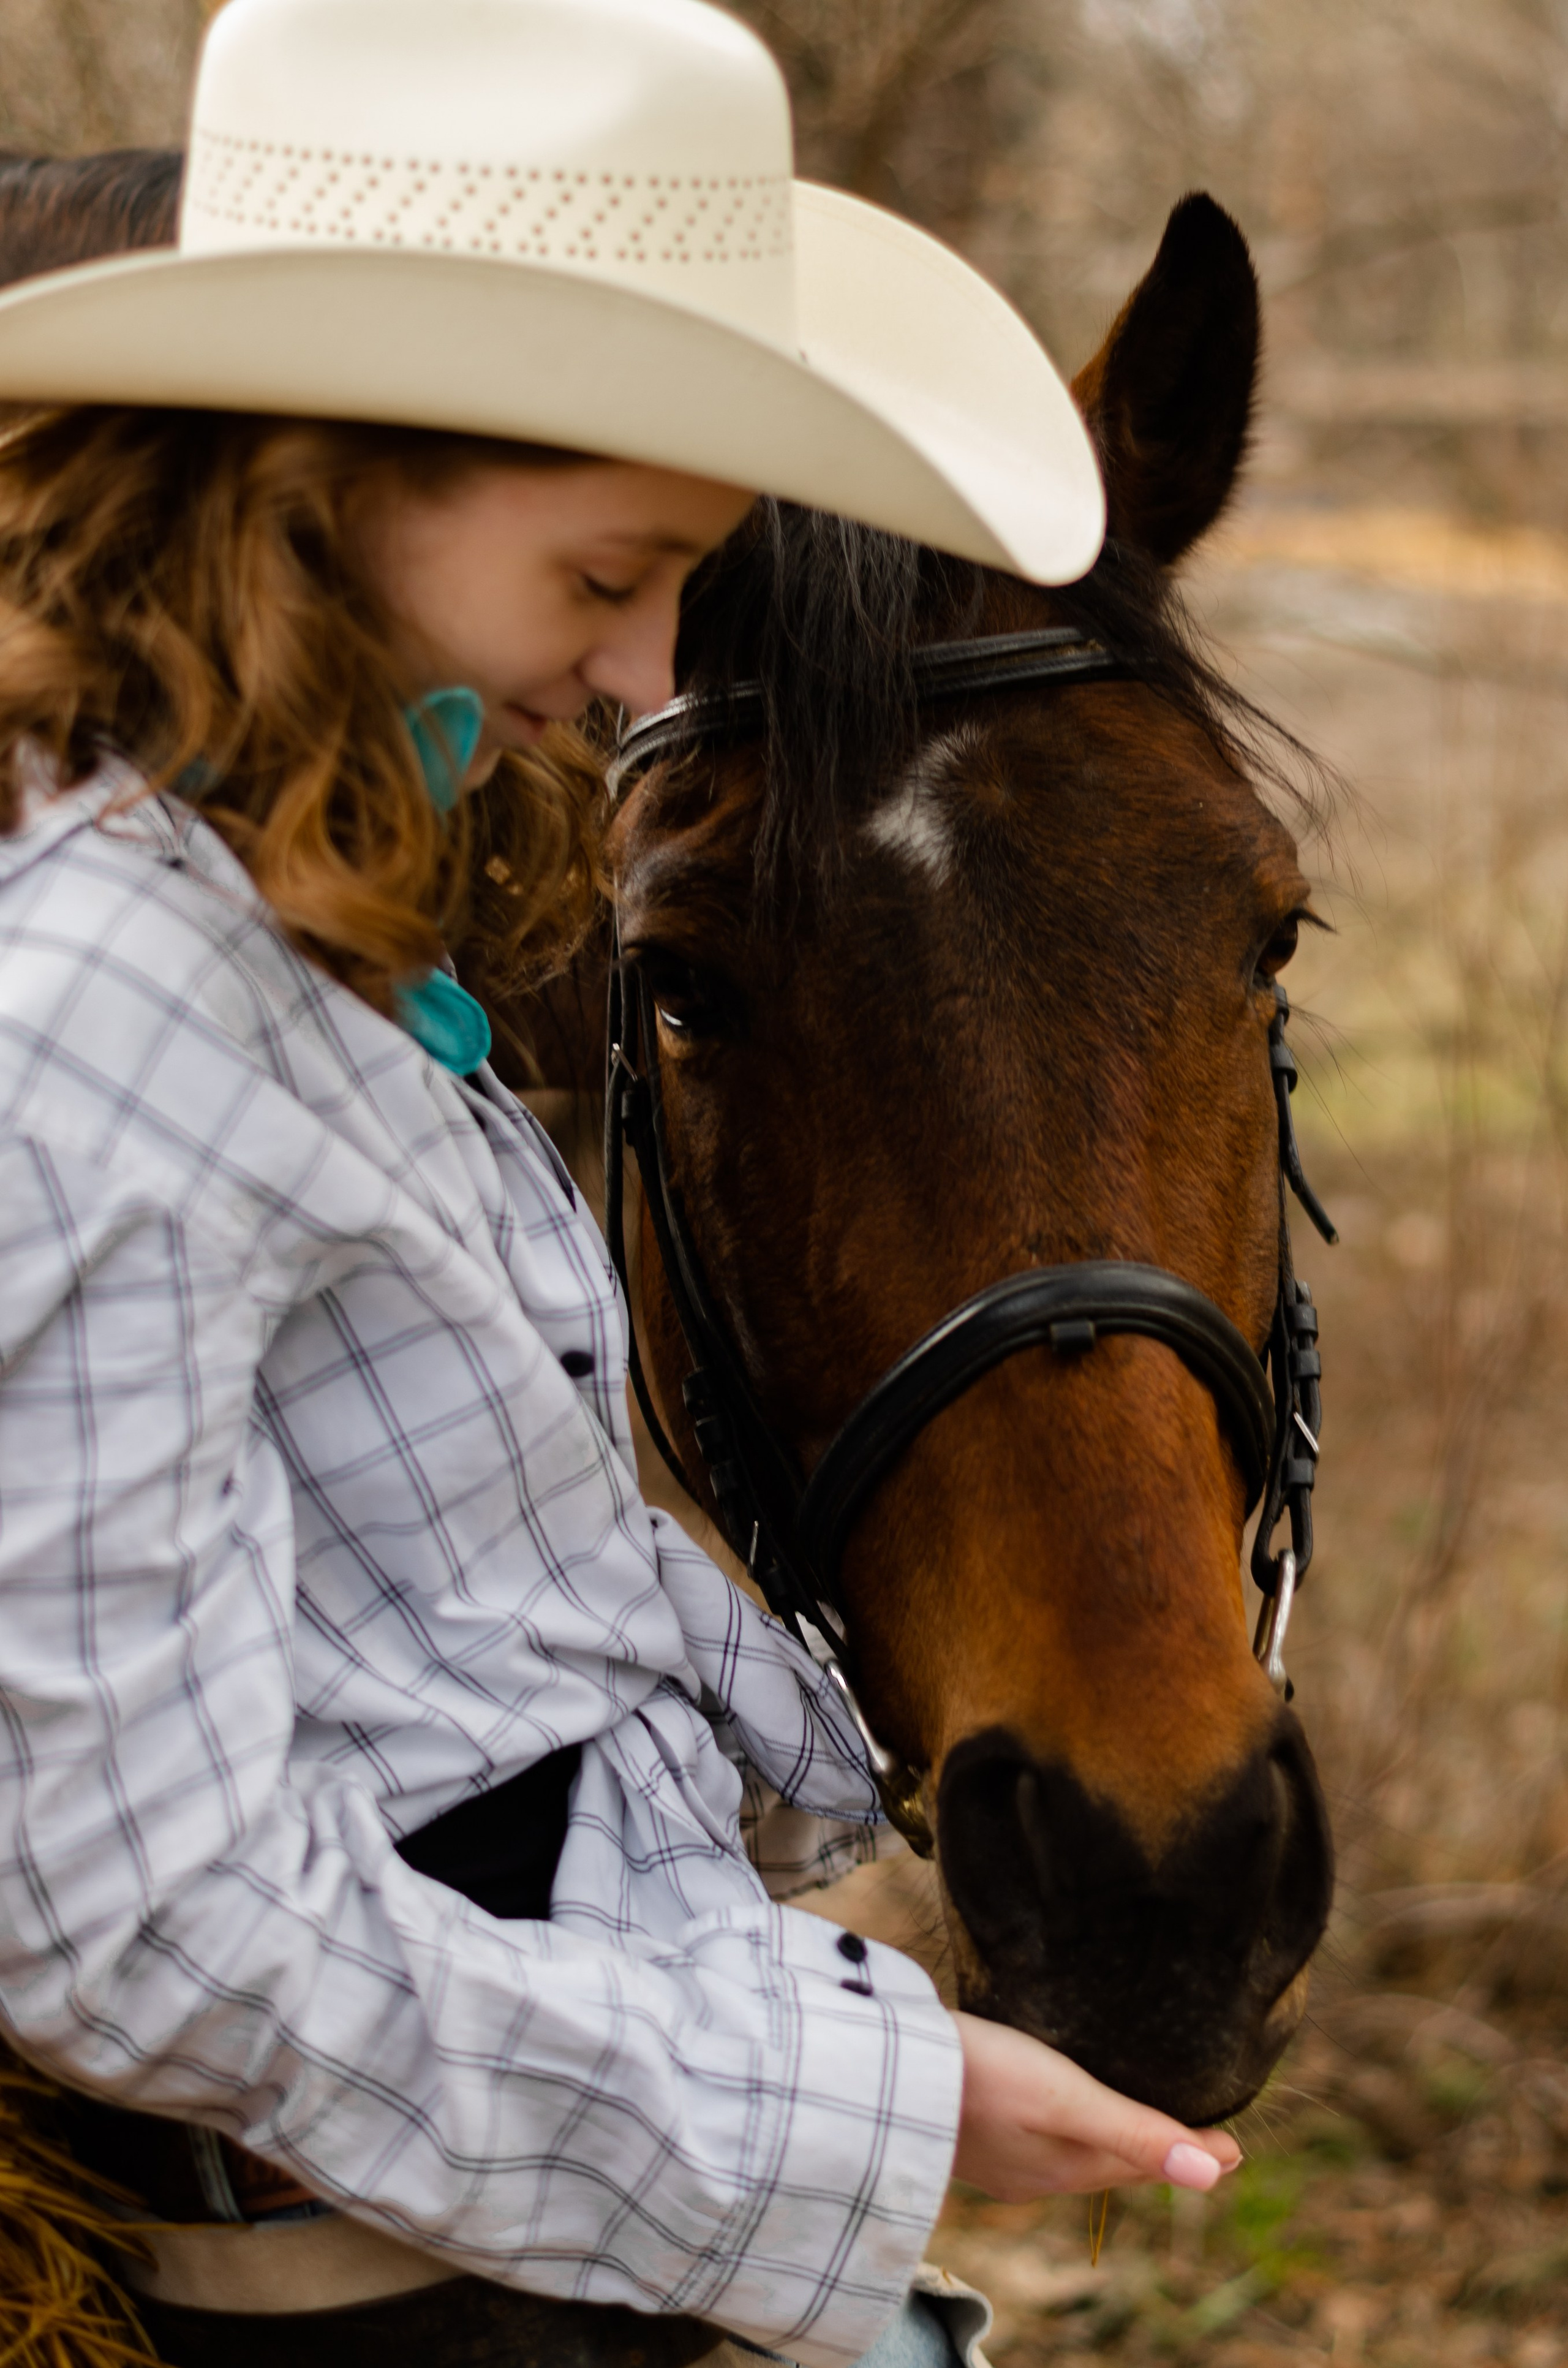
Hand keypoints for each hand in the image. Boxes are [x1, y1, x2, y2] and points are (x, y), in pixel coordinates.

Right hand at [949, 2011, 1242, 2201]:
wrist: (883, 2073)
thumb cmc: (979, 2077)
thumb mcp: (1067, 2099)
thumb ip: (1135, 2134)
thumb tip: (1214, 2176)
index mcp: (1066, 2169)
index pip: (1148, 2165)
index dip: (1194, 2153)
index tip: (1238, 2147)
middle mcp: (1037, 2174)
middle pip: (1114, 2164)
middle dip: (1158, 2150)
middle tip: (1203, 2139)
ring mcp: (1000, 2158)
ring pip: (1076, 2154)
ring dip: (1114, 2141)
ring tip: (1140, 2123)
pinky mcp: (971, 2134)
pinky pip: (1040, 2140)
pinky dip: (1069, 2129)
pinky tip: (1058, 2112)